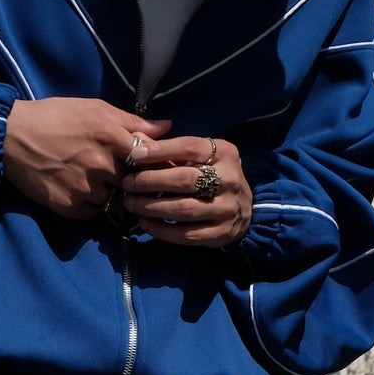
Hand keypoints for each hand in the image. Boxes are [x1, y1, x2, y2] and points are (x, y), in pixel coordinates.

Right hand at [4, 99, 169, 219]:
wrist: (12, 137)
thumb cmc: (55, 117)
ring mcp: (85, 189)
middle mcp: (101, 165)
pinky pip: (92, 212)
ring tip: (88, 177)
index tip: (154, 167)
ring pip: (112, 200)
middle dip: (127, 179)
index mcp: (110, 136)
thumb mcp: (95, 109)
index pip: (148, 158)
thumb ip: (132, 122)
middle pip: (132, 182)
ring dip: (107, 192)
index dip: (153, 164)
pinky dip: (89, 204)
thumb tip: (166, 128)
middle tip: (114, 171)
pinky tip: (76, 187)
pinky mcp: (70, 207)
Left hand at [122, 135, 252, 246]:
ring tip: (132, 204)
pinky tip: (145, 223)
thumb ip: (173, 150)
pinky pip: (185, 234)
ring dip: (152, 207)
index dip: (160, 150)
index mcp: (225, 153)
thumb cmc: (215, 176)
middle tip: (128, 184)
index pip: (190, 147)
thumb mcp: (203, 157)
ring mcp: (226, 208)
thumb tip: (137, 139)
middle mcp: (229, 179)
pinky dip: (161, 230)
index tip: (134, 155)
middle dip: (151, 181)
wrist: (245, 208)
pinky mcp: (220, 234)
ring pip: (183, 209)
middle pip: (184, 180)